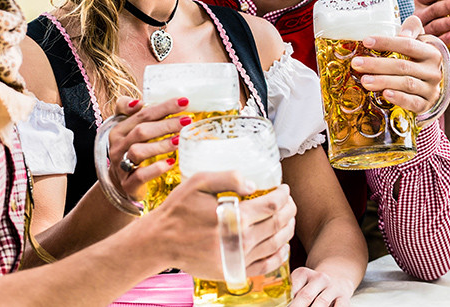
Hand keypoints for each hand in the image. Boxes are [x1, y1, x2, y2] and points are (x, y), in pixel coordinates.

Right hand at [106, 95, 191, 201]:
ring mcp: (121, 165)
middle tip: (187, 120)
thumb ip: (135, 113)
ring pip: (138, 151)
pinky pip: (140, 175)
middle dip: (166, 124)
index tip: (184, 102)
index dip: (163, 107)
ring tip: (179, 140)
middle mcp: (117, 146)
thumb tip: (139, 102)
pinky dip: (156, 168)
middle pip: (141, 131)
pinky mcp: (128, 184)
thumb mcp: (131, 129)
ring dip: (161, 144)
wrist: (125, 182)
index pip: (142, 114)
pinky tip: (171, 162)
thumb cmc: (133, 149)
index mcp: (119, 129)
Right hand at [149, 173, 295, 280]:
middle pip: (278, 223)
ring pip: (277, 243)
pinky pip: (266, 265)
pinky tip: (282, 245)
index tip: (284, 189)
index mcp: (234, 217)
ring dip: (288, 229)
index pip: (272, 205)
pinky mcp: (233, 271)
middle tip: (289, 201)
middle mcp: (240, 240)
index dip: (283, 195)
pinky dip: (280, 255)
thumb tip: (254, 184)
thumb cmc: (179, 209)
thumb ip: (229, 177)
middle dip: (289, 209)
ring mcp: (238, 258)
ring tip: (288, 218)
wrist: (160, 241)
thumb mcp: (199, 182)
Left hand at [289, 267, 353, 306]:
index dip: (288, 301)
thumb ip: (290, 293)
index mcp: (304, 274)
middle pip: (306, 295)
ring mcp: (333, 287)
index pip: (292, 288)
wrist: (336, 278)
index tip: (284, 306)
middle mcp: (319, 278)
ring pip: (322, 302)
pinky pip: (339, 306)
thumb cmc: (312, 286)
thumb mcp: (300, 284)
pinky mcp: (344, 297)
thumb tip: (283, 304)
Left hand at [352, 15, 443, 114]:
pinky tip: (384, 94)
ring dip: (383, 81)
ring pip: (406, 84)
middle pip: (403, 66)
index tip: (366, 41)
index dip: (386, 42)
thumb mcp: (418, 42)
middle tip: (357, 64)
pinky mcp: (426, 105)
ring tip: (365, 81)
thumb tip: (402, 33)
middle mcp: (433, 71)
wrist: (431, 88)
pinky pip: (413, 102)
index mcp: (431, 52)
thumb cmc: (418, 61)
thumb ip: (411, 30)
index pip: (408, 45)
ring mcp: (431, 89)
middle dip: (377, 64)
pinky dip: (399, 98)